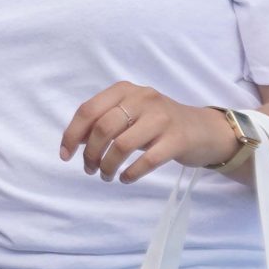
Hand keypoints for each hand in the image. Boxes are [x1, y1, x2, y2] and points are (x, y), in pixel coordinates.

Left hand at [60, 82, 239, 182]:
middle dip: (90, 153)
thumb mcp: (129, 113)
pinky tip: (125, 178)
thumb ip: (103, 121)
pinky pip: (147, 160)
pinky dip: (130, 173)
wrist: (203, 129)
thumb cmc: (156, 123)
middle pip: (103, 128)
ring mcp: (162, 118)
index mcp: (125, 90)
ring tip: (106, 176)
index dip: (72, 135)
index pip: (88, 110)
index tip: (65, 155)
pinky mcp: (177, 139)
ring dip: (108, 166)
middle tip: (90, 168)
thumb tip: (72, 142)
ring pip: (122, 145)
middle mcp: (143, 98)